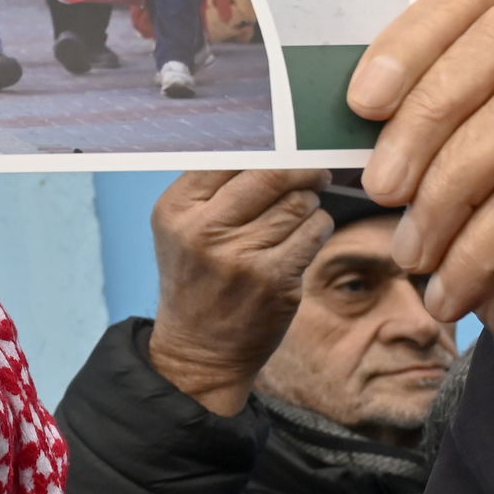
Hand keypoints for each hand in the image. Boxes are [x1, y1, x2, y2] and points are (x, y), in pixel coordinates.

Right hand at [144, 169, 332, 414]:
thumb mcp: (183, 229)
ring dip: (309, 203)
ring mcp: (240, 256)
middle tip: (313, 170)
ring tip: (298, 215)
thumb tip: (269, 143)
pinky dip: (317, 227)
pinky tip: (305, 235)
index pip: (229, 155)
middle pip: (271, 173)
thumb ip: (214, 189)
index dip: (265, 147)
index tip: (284, 147)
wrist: (200, 350)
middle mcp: (203, 230)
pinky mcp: (274, 280)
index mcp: (176, 209)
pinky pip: (315, 230)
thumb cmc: (197, 279)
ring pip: (299, 201)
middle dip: (300, 169)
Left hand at [349, 0, 493, 493]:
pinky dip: (476, 248)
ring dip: (445, 190)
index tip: (359, 103)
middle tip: (378, 188)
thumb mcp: (461, 184)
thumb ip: (428, 123)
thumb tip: (349, 90)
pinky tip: (452, 294)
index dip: (417, 37)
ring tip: (416, 254)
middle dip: (424, 113)